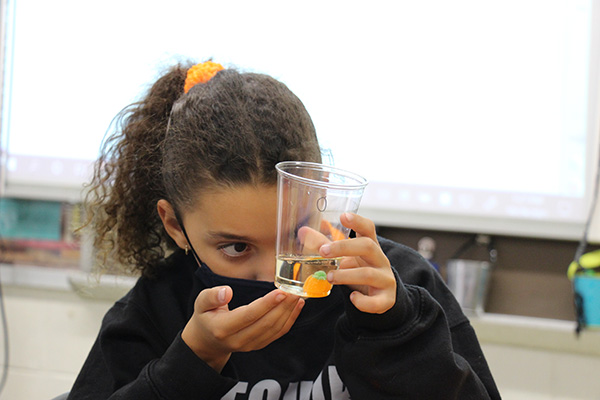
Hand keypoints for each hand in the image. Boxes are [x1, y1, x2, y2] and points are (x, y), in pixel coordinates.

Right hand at [182, 286, 303, 371]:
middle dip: (283, 306)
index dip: (266, 304)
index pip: (249, 315)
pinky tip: (297, 306)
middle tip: (294, 290)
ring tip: (297, 295)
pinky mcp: (258, 345)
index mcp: (222, 328)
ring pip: (274, 330)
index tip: (280, 292)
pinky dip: (289, 320)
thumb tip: (226, 291)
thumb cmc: (205, 318)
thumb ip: (211, 296)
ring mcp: (249, 345)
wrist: (207, 342)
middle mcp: (237, 340)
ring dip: (288, 312)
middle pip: (265, 323)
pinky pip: (277, 334)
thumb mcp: (200, 303)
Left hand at [319, 213, 395, 313]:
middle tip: (323, 251)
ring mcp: (385, 279)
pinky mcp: (387, 299)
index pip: (368, 228)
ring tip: (329, 277)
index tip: (343, 216)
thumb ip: (324, 245)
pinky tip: (353, 298)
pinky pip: (376, 302)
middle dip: (344, 247)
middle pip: (368, 246)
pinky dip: (363, 302)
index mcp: (370, 245)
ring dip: (346, 275)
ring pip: (369, 274)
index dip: (358, 221)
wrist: (380, 295)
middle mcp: (380, 260)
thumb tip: (303, 232)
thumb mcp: (344, 257)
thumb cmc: (359, 270)